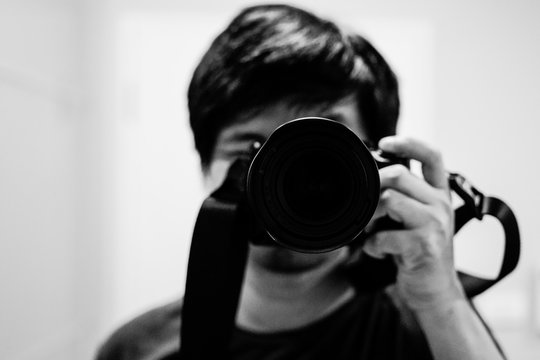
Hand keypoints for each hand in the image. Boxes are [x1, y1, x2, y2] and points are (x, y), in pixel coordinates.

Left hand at [363, 136, 464, 311]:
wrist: (433, 290)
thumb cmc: (418, 251)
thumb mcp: (415, 218)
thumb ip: (401, 196)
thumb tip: (369, 179)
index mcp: (439, 193)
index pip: (432, 155)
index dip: (408, 143)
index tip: (384, 142)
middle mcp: (440, 204)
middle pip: (397, 175)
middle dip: (371, 188)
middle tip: (363, 207)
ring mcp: (435, 224)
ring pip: (388, 199)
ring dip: (369, 218)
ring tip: (370, 232)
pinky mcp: (424, 245)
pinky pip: (383, 235)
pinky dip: (371, 246)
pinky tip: (378, 251)